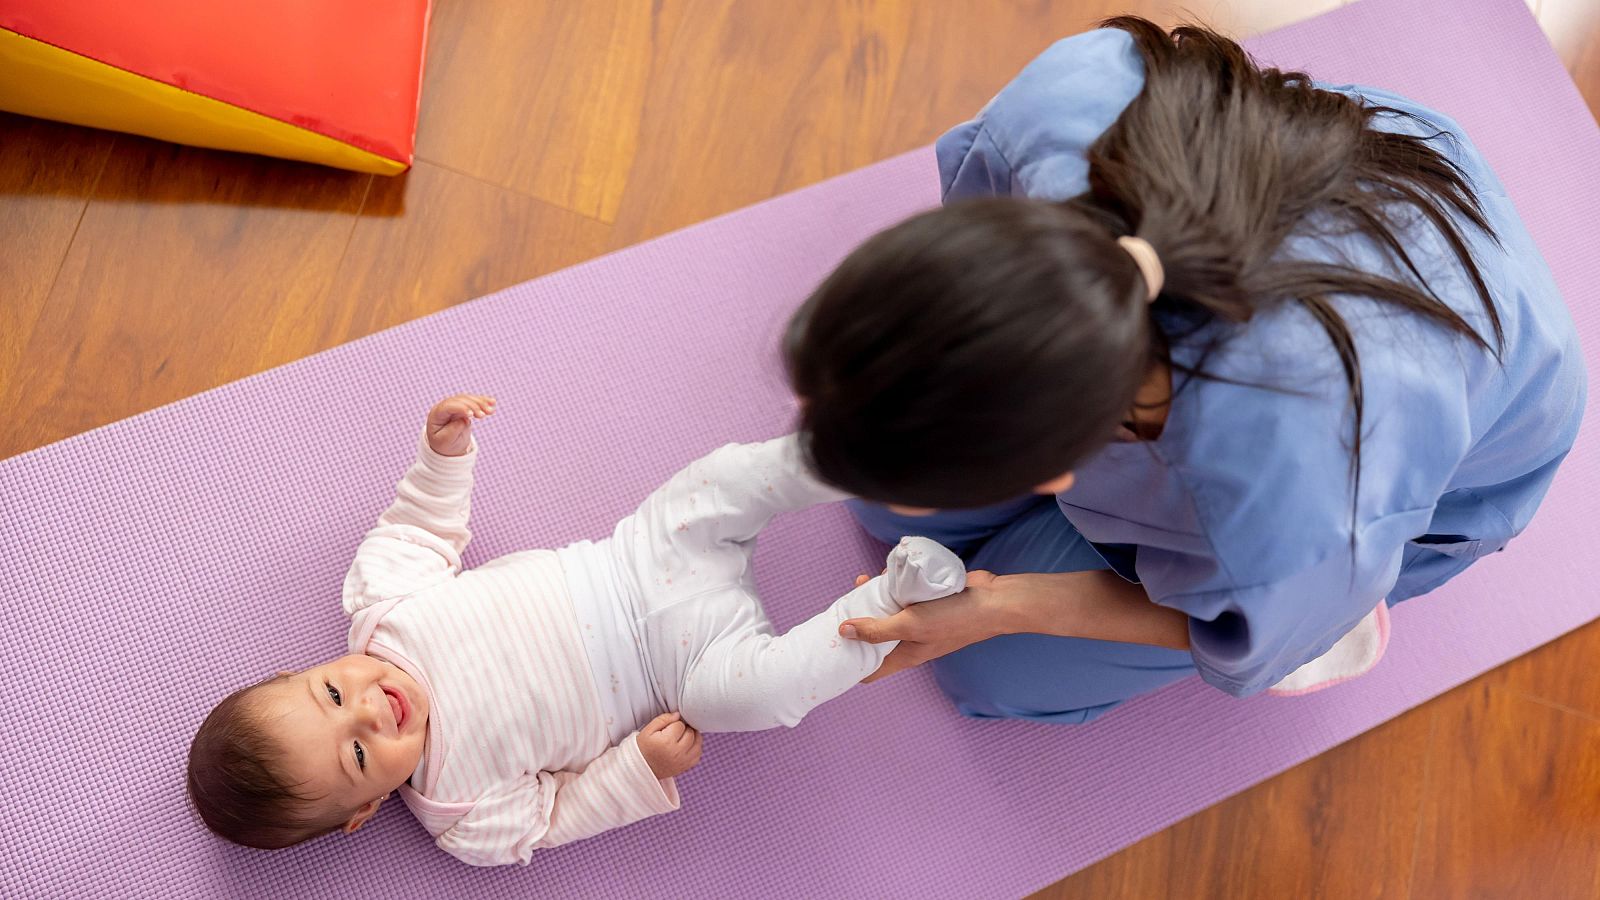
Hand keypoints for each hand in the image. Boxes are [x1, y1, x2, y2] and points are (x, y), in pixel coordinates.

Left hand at [426, 393, 495, 456]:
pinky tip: (492, 402)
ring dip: (481, 403)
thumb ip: (453, 430)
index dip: (461, 408)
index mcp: (436, 414)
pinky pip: (474, 402)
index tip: (472, 415)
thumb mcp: (445, 441)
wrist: (447, 446)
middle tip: (484, 415)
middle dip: (473, 406)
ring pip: (468, 399)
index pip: (449, 406)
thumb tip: (464, 420)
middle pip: (460, 401)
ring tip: (491, 411)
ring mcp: (454, 405)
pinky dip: (483, 402)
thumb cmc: (444, 444)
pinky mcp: (464, 407)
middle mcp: (445, 406)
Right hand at [638, 712, 702, 778]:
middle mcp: (677, 752)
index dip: (674, 723)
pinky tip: (686, 746)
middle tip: (674, 732)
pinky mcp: (686, 766)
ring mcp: (683, 761)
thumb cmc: (643, 747)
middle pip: (691, 733)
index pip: (680, 724)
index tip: (667, 728)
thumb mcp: (648, 730)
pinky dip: (695, 748)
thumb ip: (663, 719)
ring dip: (692, 737)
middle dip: (684, 729)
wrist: (641, 768)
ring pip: (698, 742)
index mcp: (667, 742)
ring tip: (682, 737)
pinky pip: (698, 754)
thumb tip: (678, 715)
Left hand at [841, 569, 1006, 682]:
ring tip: (863, 581)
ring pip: (886, 612)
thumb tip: (842, 631)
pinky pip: (901, 596)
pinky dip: (892, 585)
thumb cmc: (954, 619)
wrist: (993, 600)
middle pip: (873, 637)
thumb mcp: (910, 625)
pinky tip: (886, 571)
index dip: (849, 665)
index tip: (830, 651)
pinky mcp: (926, 603)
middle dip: (856, 623)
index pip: (869, 671)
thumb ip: (876, 629)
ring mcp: (918, 621)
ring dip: (873, 598)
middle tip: (842, 605)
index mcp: (904, 656)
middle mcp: (908, 641)